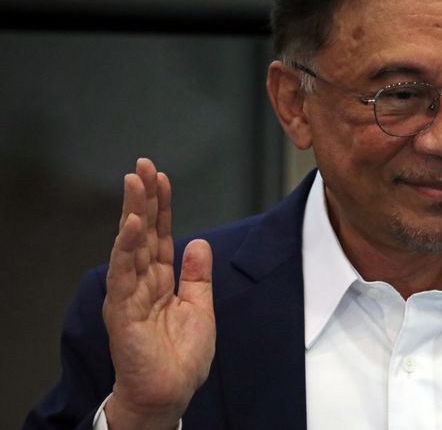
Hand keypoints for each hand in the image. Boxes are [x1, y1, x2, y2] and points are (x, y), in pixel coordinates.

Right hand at [102, 158, 214, 429]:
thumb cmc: (180, 357)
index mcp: (160, 280)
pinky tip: (132, 226)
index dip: (161, 206)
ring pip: (130, 245)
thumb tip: (199, 242)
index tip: (161, 178)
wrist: (169, 393)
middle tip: (143, 165)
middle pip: (143, 232)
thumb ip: (197, 275)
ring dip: (132, 213)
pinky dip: (127, 249)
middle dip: (143, 198)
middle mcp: (142, 282)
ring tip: (135, 182)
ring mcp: (129, 294)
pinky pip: (125, 275)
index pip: (160, 234)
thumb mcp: (200, 308)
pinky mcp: (123, 311)